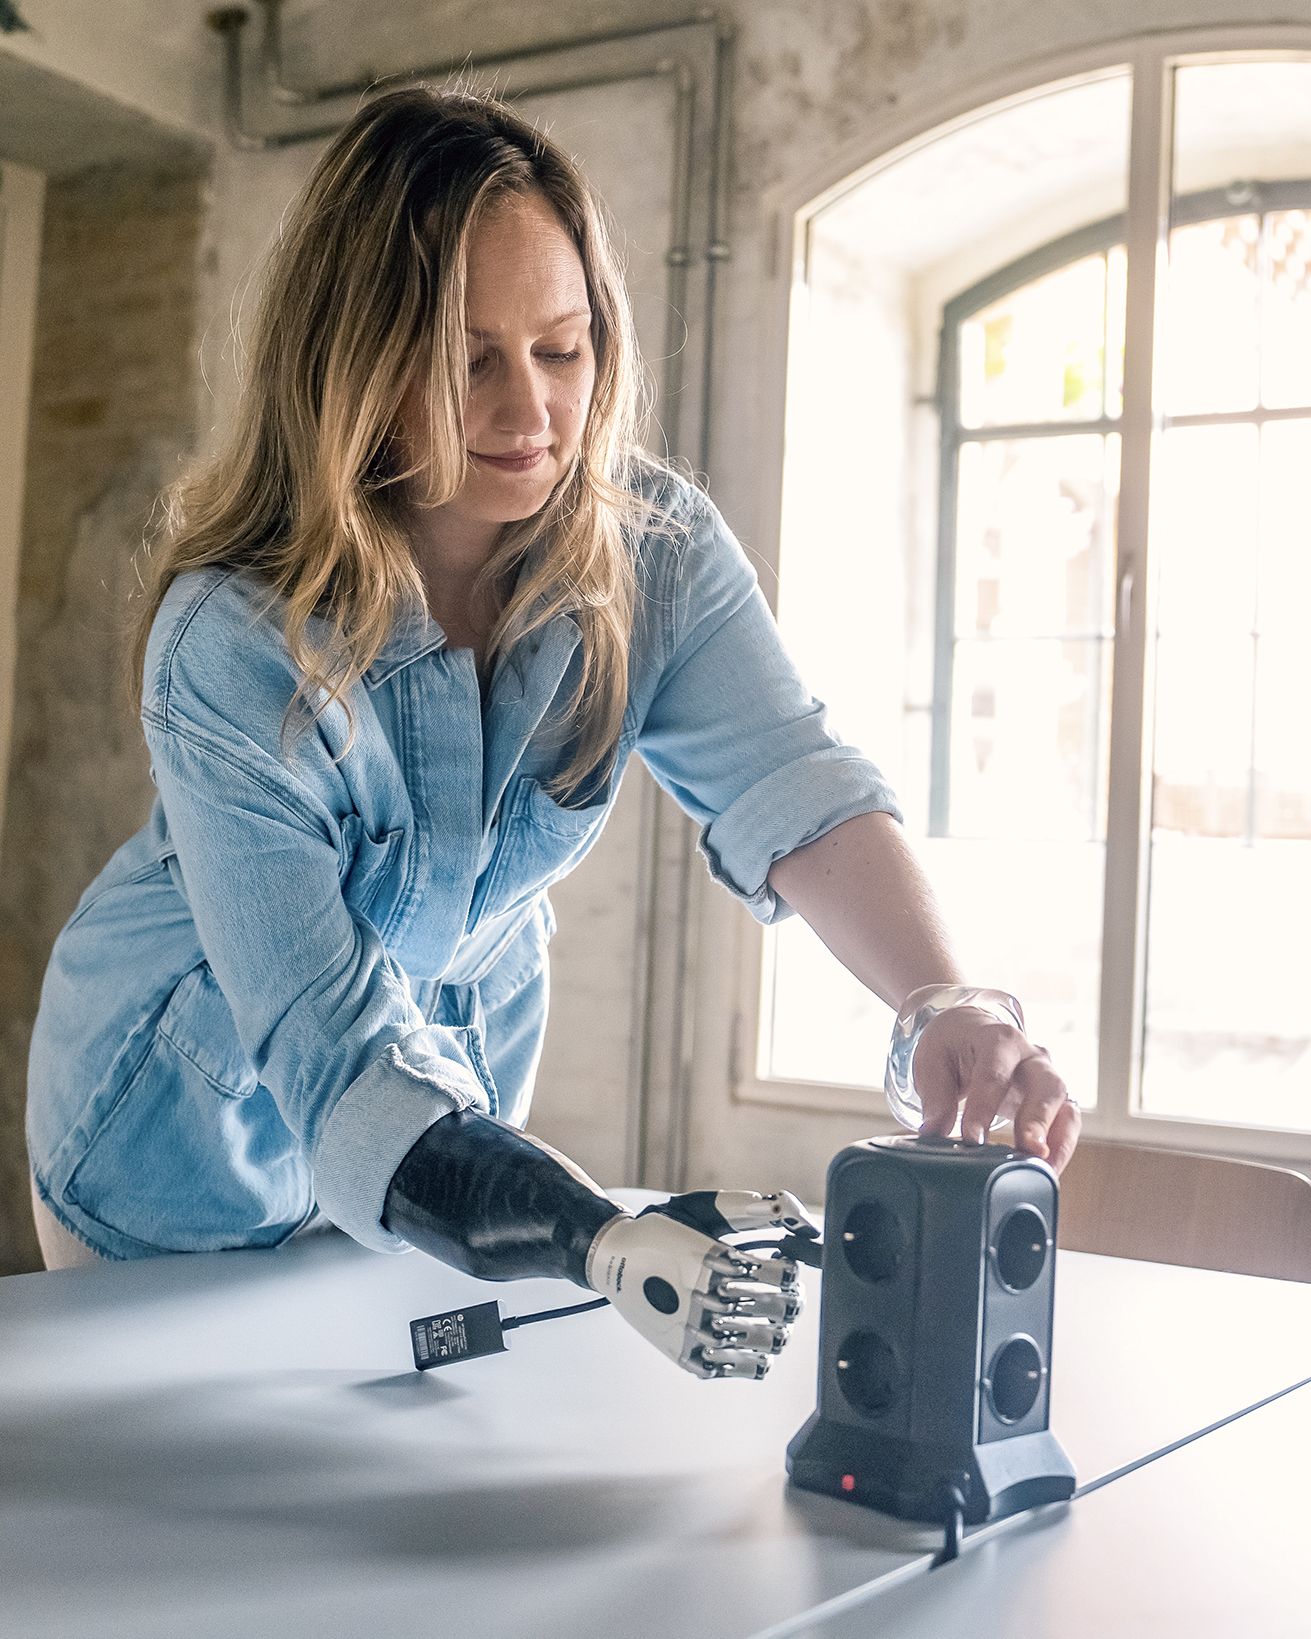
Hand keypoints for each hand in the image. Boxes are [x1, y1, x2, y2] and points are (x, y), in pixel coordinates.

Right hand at [586, 1209, 802, 1378]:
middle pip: (777, 1310)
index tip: (784, 1268)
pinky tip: (751, 1341)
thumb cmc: (663, 1231)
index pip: (778, 1276)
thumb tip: (787, 1209)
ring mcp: (696, 1330)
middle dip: (789, 1302)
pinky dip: (755, 1358)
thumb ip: (747, 1209)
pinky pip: (739, 1368)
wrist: (611, 1260)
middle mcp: (705, 1297)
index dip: (789, 1274)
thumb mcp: (701, 1210)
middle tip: (785, 1296)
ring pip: (764, 1343)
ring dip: (776, 1330)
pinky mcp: (686, 1355)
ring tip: (770, 1320)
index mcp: (713, 1260)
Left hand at [912, 1006, 1080, 1173]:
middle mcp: (1032, 1057)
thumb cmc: (953, 1047)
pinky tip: (1044, 1172)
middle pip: (1047, 1086)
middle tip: (1026, 1151)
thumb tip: (934, 1134)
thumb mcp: (933, 1062)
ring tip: (1041, 1172)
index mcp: (999, 1039)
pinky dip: (1061, 1150)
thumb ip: (935, 1098)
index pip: (995, 1074)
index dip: (984, 1109)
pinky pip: (1068, 1125)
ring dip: (1058, 1143)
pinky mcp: (1055, 1101)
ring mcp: (1048, 1079)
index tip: (971, 1140)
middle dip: (1039, 1121)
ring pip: (1067, 1108)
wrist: (970, 1032)